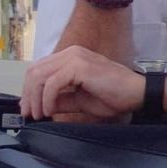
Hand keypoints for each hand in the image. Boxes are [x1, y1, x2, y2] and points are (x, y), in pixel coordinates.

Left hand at [21, 46, 146, 123]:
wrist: (138, 93)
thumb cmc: (116, 96)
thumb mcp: (81, 100)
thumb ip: (61, 100)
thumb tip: (42, 106)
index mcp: (71, 57)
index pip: (40, 69)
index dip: (30, 90)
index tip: (29, 110)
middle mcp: (71, 53)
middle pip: (35, 71)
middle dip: (28, 95)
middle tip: (29, 114)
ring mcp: (74, 57)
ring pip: (39, 76)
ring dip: (35, 98)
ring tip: (39, 114)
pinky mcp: (79, 66)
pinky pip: (52, 83)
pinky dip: (46, 99)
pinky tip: (50, 111)